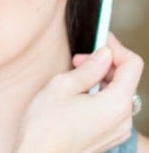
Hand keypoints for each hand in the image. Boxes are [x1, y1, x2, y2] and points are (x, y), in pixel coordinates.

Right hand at [14, 33, 142, 152]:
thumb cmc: (45, 126)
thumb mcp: (62, 86)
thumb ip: (89, 68)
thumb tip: (104, 54)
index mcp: (116, 103)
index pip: (132, 64)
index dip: (117, 48)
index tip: (102, 40)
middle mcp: (123, 119)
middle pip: (126, 79)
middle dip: (105, 64)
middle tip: (77, 60)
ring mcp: (117, 131)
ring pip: (118, 94)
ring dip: (101, 81)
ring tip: (74, 80)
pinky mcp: (108, 138)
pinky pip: (112, 110)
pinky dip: (100, 97)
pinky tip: (77, 98)